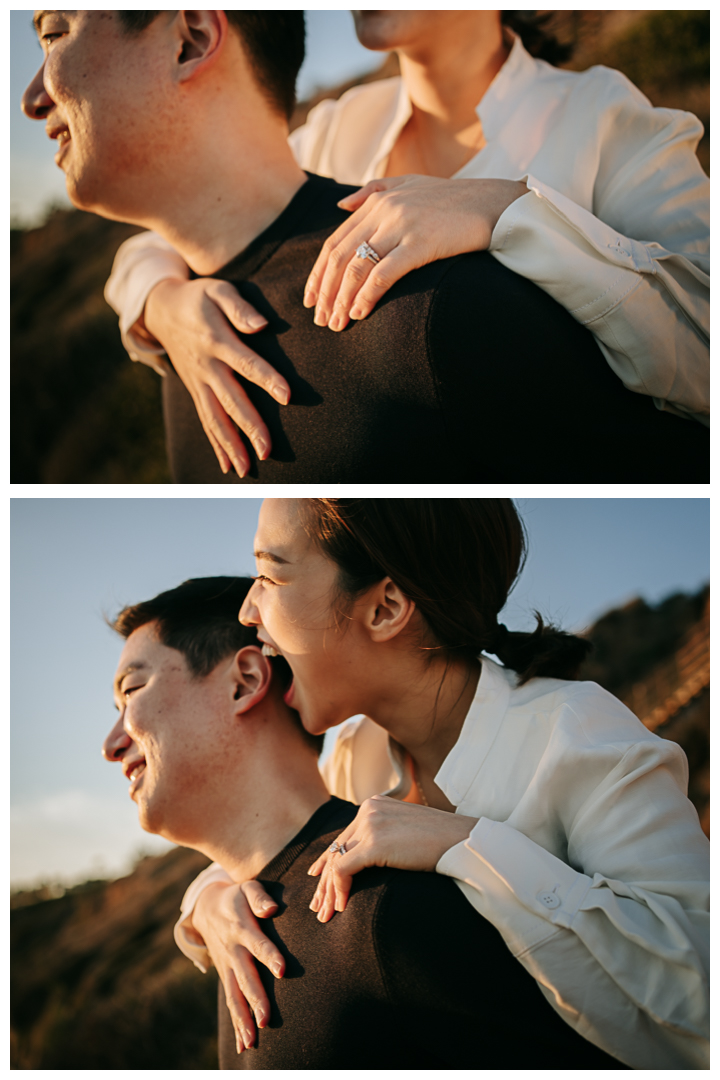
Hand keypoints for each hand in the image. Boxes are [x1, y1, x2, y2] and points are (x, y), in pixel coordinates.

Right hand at [141, 277, 290, 477]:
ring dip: (231, 445)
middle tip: (267, 449)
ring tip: (247, 469)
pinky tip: (228, 466)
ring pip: (215, 418)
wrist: (162, 310)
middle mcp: (207, 366)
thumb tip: (262, 325)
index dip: (267, 378)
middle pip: (230, 400)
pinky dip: (216, 444)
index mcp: (217, 340)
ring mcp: (199, 382)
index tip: (286, 395)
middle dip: (249, 426)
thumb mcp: (218, 290)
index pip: (246, 363)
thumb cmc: (199, 298)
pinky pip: (206, 420)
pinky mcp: (195, 391)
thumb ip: (239, 308)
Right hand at [191, 880, 285, 1053]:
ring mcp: (227, 965)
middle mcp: (233, 950)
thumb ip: (260, 897)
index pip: (257, 943)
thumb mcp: (247, 888)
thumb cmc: (237, 896)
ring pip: (235, 995)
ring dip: (243, 1018)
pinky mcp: (225, 975)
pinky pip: (231, 1001)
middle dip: (255, 999)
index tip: (281, 969)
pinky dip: (236, 1023)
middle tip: (266, 1019)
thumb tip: (272, 908)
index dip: (269, 955)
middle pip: (245, 977)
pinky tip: (244, 1045)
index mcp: (242, 928)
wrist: (207, 907)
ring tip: (253, 1041)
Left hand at [303, 174, 527, 332]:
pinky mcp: (420, 243)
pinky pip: (384, 274)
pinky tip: (359, 314)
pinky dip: (367, 296)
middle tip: (321, 320)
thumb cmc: (454, 200)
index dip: (319, 274)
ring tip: (337, 324)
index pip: (335, 242)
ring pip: (358, 267)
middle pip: (341, 257)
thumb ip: (372, 192)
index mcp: (376, 201)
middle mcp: (384, 211)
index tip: (311, 300)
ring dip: (342, 300)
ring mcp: (402, 225)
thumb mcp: (410, 185)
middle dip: (326, 292)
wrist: (495, 203)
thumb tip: (340, 205)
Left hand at [306, 795, 477, 921]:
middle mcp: (368, 810)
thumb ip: (387, 838)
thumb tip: (374, 859)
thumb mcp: (408, 833)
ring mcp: (370, 824)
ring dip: (328, 891)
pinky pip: (344, 870)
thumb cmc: (443, 842)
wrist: (463, 841)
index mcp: (375, 805)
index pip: (345, 836)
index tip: (318, 877)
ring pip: (336, 861)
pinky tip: (340, 909)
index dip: (328, 860)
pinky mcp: (374, 843)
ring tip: (325, 915)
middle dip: (324, 880)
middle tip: (318, 905)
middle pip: (336, 849)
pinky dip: (338, 890)